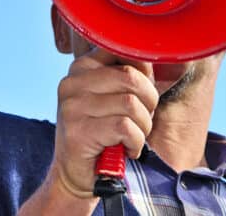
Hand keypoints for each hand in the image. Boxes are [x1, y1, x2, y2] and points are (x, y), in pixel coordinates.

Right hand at [51, 47, 157, 197]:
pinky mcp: (78, 132)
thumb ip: (127, 76)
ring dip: (143, 126)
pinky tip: (128, 149)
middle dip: (149, 102)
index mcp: (82, 67)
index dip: (144, 74)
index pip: (123, 51)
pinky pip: (125, 127)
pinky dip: (135, 141)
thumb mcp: (112, 96)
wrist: (78, 173)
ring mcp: (72, 107)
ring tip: (134, 137)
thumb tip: (153, 60)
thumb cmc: (102, 132)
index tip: (142, 95)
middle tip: (143, 120)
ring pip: (130, 103)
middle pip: (131, 77)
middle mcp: (72, 82)